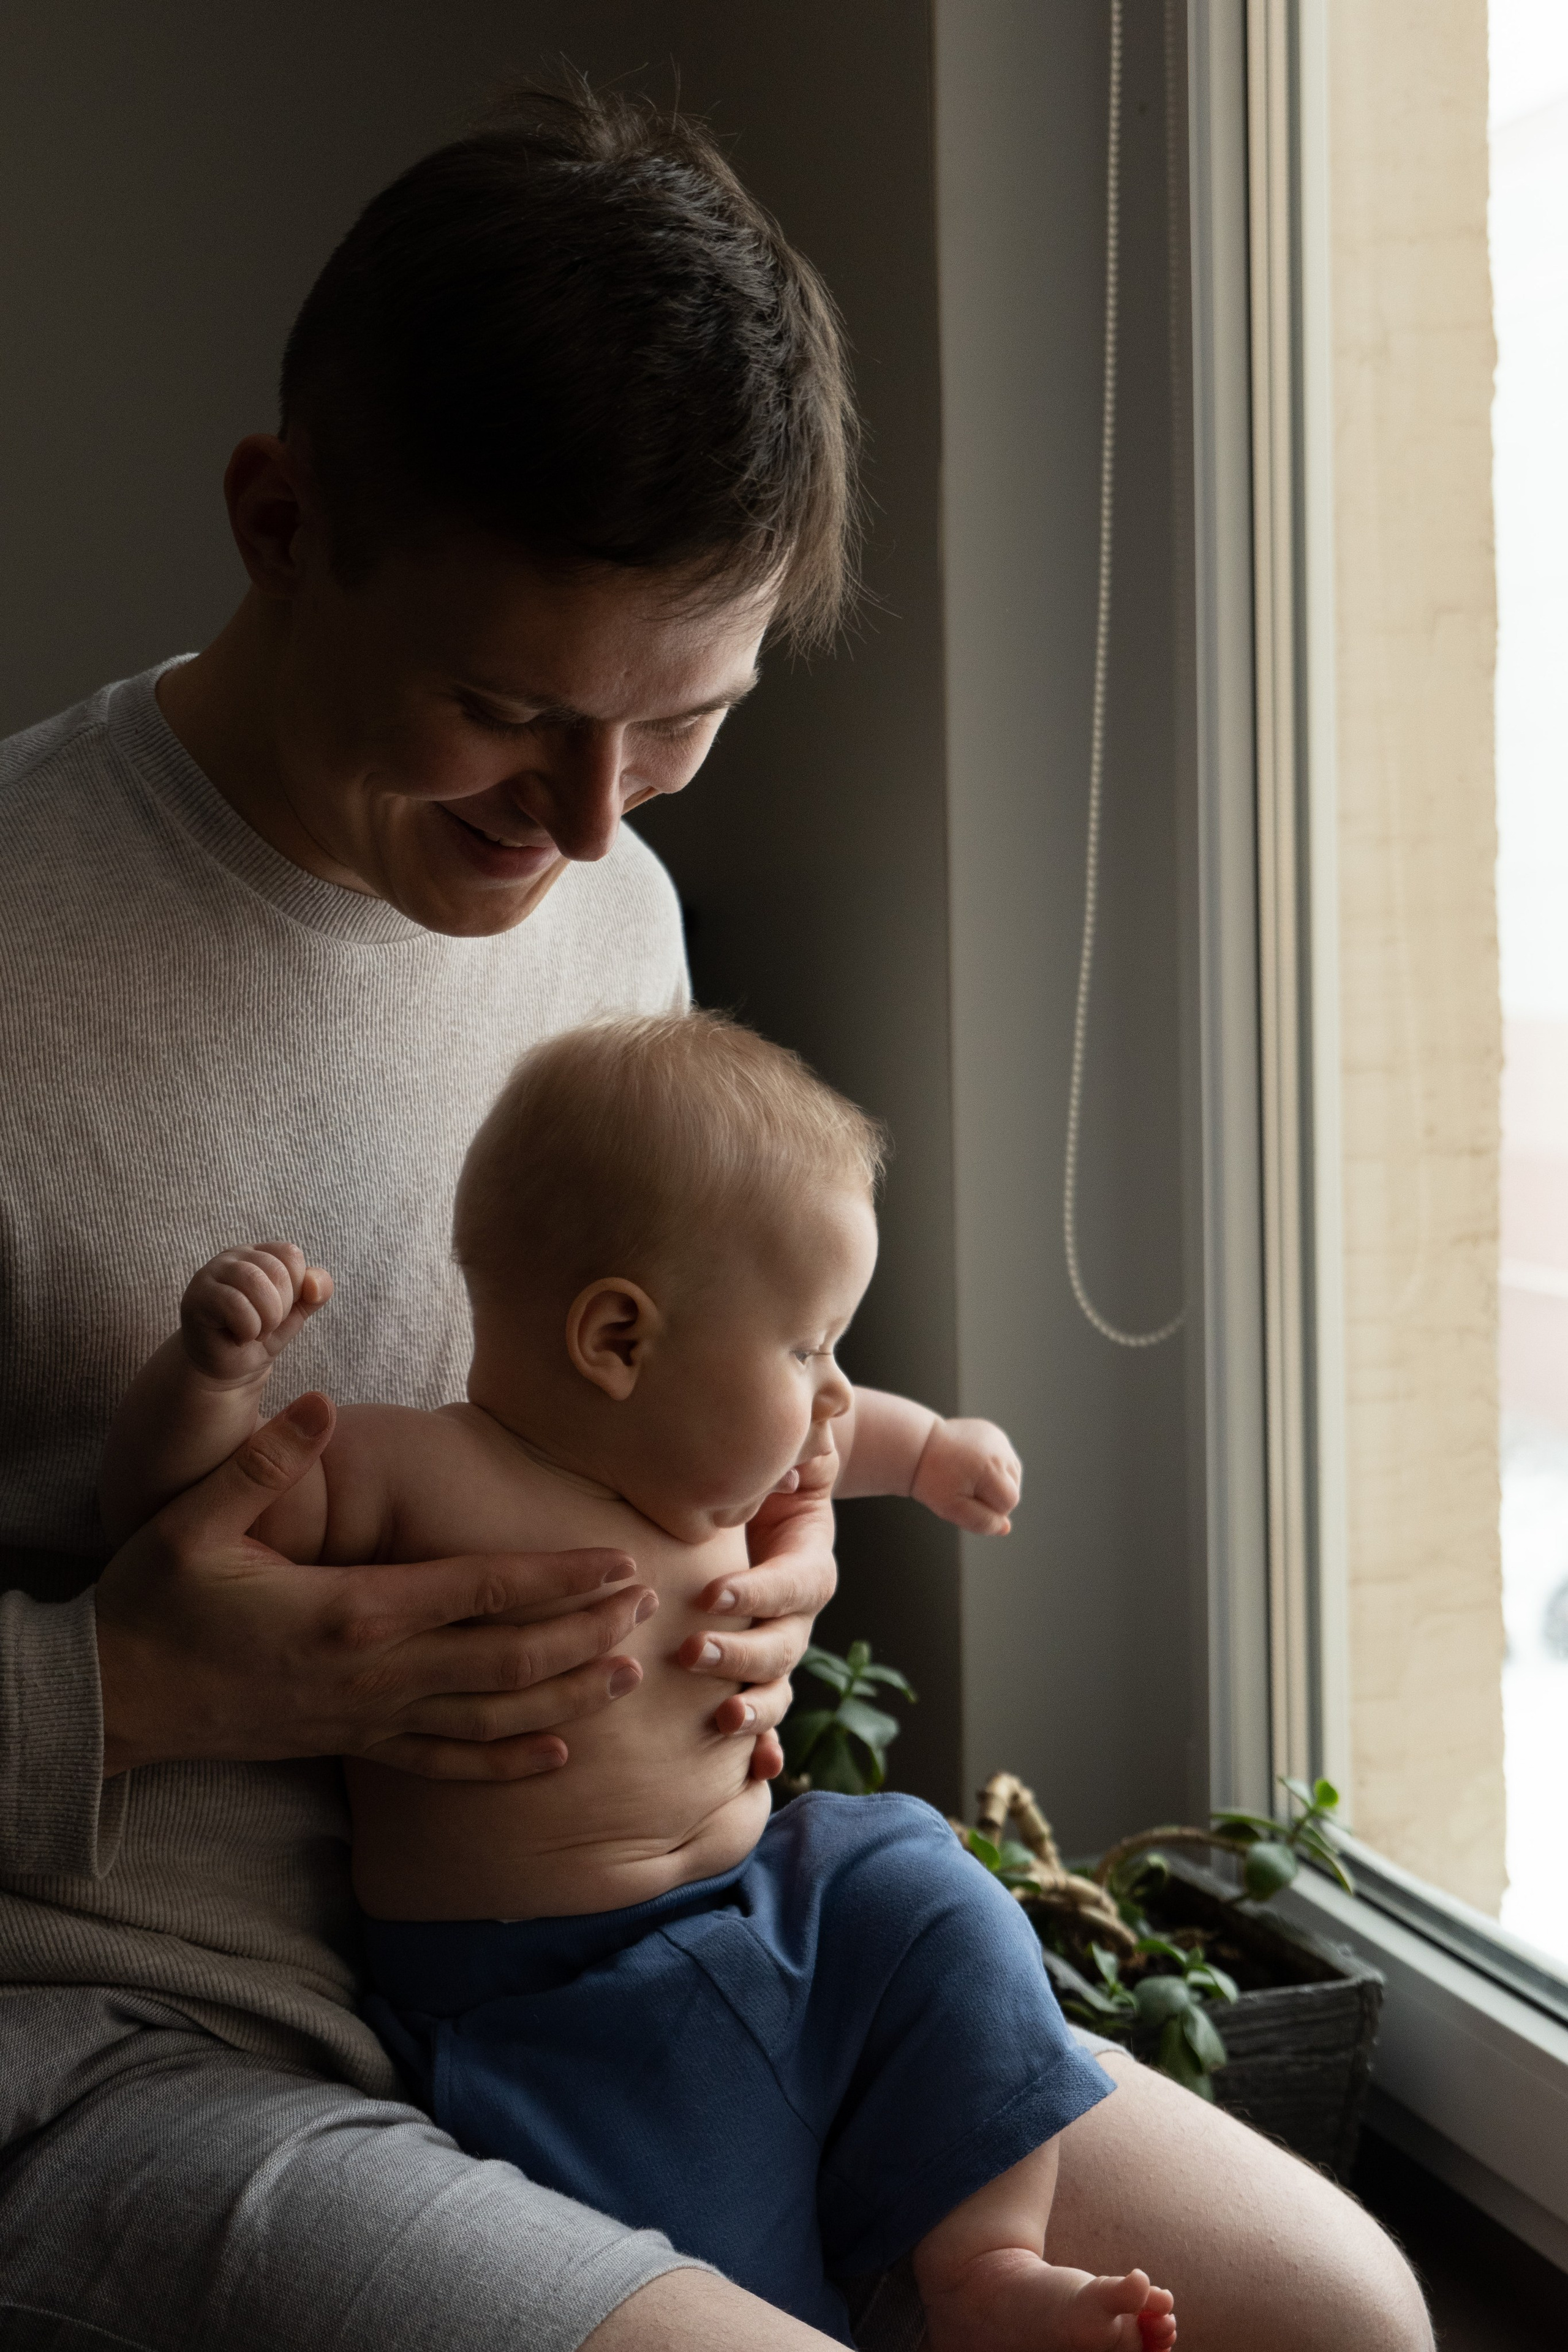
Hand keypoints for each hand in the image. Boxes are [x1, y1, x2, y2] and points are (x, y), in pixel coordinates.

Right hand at [95, 1391, 655, 1779]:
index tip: (617, 1562)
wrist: (112, 1701)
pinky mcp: (352, 1745)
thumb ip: (264, 1464)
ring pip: (490, 1715)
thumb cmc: (153, 1603)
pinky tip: (556, 1754)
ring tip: (628, 1676)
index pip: (480, 1591)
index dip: (556, 1577)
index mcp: (351, 1612)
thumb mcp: (193, 1521)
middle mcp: (374, 1673)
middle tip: (648, 1606)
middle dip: (584, 1632)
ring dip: (564, 1695)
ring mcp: (367, 1718)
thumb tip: (319, 1403)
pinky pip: (445, 1763)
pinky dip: (505, 1761)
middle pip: (506, 1657)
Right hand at [180, 1241, 331, 1382]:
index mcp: (259, 1254)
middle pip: (276, 1270)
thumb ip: (314, 1294)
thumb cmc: (258, 1336)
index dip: (296, 1290)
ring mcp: (211, 1273)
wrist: (226, 1370)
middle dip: (281, 1309)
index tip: (280, 1311)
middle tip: (266, 1326)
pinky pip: (234, 1303)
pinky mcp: (197, 1296)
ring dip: (266, 1319)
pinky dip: (247, 1328)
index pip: (291, 1255)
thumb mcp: (295, 1314)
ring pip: (254, 1282)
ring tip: (255, 1332)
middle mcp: (233, 1257)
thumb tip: (315, 1283)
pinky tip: (239, 1337)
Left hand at [681, 1480, 837, 1780]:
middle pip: (784, 1646)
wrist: (766, 1505)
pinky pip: (768, 1718)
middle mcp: (798, 1614)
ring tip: (723, 1719)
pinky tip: (758, 1772)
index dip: (757, 1592)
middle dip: (740, 1655)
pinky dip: (766, 1748)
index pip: (792, 1583)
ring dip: (755, 1709)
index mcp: (808, 1562)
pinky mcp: (757, 1673)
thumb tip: (784, 1472)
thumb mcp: (779, 1463)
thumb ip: (787, 1465)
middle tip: (690, 1652)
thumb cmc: (760, 1481)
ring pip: (778, 1689)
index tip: (712, 1594)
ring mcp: (779, 1648)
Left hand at [910, 1416, 1021, 1535]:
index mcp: (992, 1468)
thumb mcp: (952, 1508)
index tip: (965, 1499)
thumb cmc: (931, 1477)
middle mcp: (1000, 1450)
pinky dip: (993, 1466)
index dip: (988, 1509)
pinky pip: (1004, 1458)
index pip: (1009, 1502)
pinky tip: (973, 1466)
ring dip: (995, 1482)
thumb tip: (1005, 1528)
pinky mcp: (993, 1433)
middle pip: (1013, 1488)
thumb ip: (980, 1521)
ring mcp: (998, 1438)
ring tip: (969, 1477)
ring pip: (1012, 1474)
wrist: (917, 1447)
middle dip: (993, 1496)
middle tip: (964, 1489)